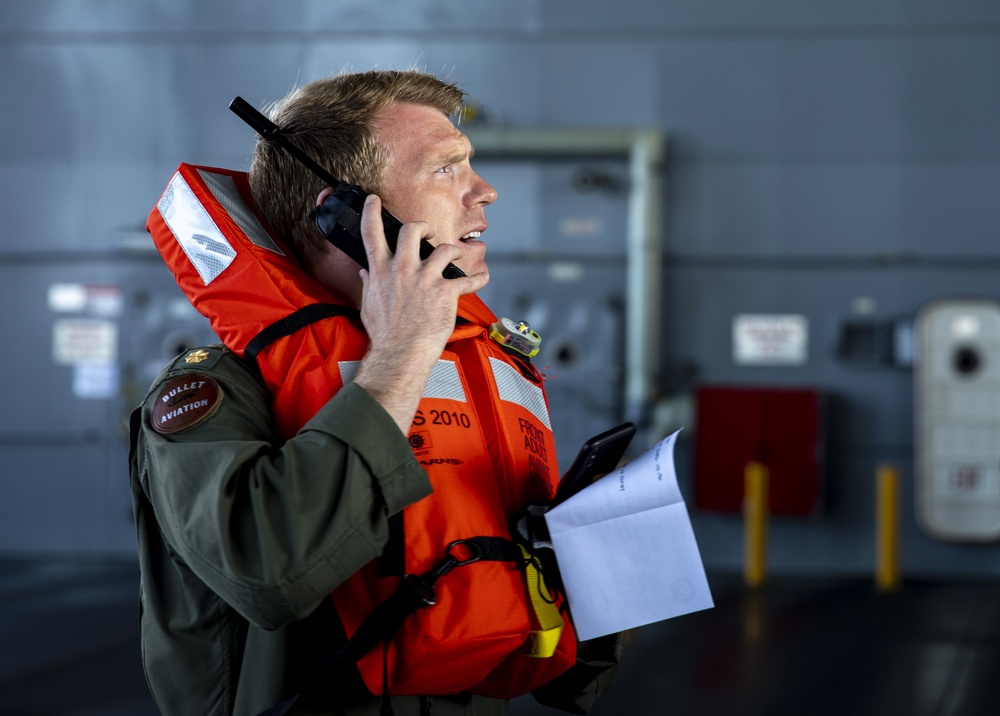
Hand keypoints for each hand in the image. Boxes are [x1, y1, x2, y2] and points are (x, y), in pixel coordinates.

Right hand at [352, 195, 488, 433]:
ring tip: (457, 256)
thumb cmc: (384, 334)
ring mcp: (425, 279)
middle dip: (422, 227)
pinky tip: (483, 277)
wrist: (400, 354)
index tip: (374, 199)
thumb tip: (364, 271)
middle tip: (428, 233)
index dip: (372, 211)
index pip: (371, 233)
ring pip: (445, 248)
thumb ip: (367, 283)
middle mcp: (402, 270)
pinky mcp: (445, 292)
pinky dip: (479, 278)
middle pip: (412, 230)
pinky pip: (469, 279)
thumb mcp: (368, 305)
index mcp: (381, 271)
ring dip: (454, 251)